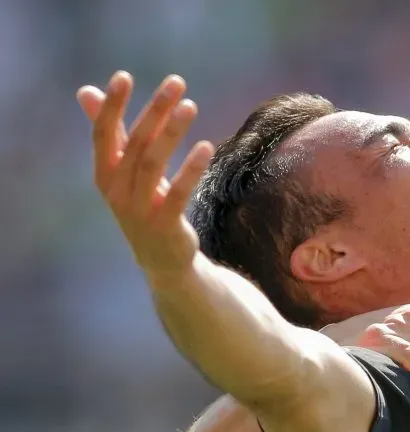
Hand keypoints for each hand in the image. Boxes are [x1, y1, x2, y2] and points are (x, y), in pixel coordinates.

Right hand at [78, 71, 213, 281]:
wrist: (162, 260)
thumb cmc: (143, 205)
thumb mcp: (124, 171)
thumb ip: (111, 133)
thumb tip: (85, 91)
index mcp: (104, 174)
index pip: (103, 134)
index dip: (112, 106)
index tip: (124, 76)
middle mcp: (117, 191)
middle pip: (135, 143)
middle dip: (155, 110)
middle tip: (176, 82)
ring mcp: (139, 209)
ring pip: (154, 164)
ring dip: (172, 132)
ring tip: (190, 105)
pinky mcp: (165, 225)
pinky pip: (178, 192)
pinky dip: (190, 168)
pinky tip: (205, 146)